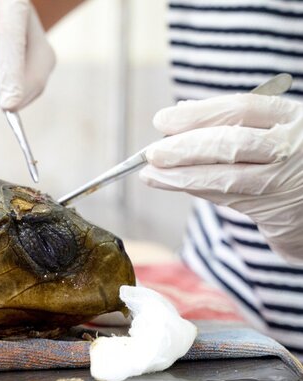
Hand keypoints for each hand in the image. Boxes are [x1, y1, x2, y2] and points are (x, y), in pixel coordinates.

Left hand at [139, 93, 302, 264]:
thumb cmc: (292, 153)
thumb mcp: (274, 126)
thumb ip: (233, 119)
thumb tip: (180, 111)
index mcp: (291, 116)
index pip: (240, 109)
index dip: (197, 114)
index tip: (162, 120)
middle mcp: (292, 147)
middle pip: (230, 144)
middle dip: (184, 148)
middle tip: (152, 153)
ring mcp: (286, 180)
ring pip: (225, 178)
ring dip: (181, 177)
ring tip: (151, 174)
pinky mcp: (278, 212)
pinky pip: (228, 199)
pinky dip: (198, 190)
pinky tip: (174, 184)